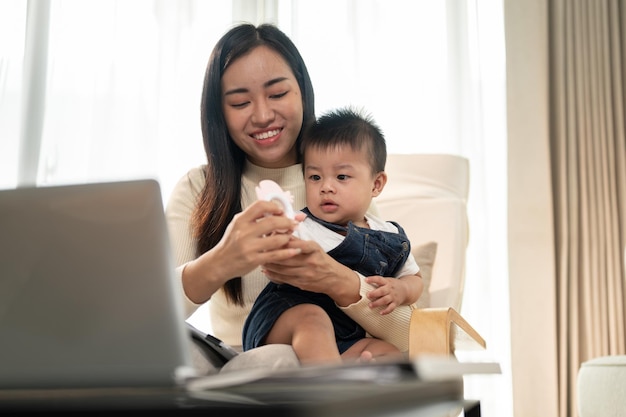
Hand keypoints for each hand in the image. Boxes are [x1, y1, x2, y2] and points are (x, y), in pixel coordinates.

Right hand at [183, 200, 301, 303]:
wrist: (219, 263)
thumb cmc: (232, 242)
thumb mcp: (238, 225)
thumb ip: (255, 218)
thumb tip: (278, 209)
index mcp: (240, 220)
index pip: (260, 206)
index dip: (274, 206)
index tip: (282, 211)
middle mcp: (244, 232)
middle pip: (272, 222)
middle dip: (287, 222)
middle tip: (293, 224)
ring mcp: (249, 247)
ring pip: (276, 239)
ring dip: (288, 237)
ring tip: (291, 236)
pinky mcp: (253, 260)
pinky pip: (275, 255)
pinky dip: (288, 252)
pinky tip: (295, 250)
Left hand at [262, 238, 360, 306]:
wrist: (334, 279)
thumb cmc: (322, 260)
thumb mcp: (314, 247)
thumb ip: (299, 242)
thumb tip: (281, 234)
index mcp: (314, 249)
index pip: (297, 244)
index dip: (283, 242)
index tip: (271, 238)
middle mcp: (310, 262)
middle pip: (286, 257)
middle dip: (272, 253)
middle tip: (261, 248)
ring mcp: (305, 274)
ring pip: (283, 269)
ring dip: (270, 264)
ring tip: (261, 259)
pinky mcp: (301, 284)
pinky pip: (284, 279)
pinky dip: (273, 275)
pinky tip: (266, 271)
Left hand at [364, 275, 409, 314]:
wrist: (407, 289)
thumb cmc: (393, 285)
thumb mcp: (387, 281)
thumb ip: (378, 282)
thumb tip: (364, 283)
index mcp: (387, 282)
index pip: (379, 279)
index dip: (372, 279)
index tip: (366, 280)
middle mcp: (390, 289)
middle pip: (382, 291)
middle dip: (374, 293)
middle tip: (367, 295)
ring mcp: (393, 296)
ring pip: (385, 300)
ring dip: (377, 303)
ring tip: (370, 306)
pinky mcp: (396, 303)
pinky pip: (391, 308)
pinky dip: (386, 311)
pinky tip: (381, 313)